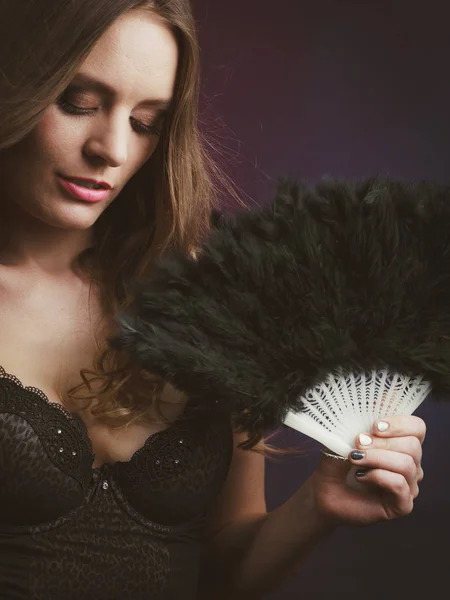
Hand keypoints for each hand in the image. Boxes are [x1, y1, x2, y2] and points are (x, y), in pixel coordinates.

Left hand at [311, 416, 425, 525]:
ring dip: (376, 458)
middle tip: (358, 444)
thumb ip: (364, 418)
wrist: (324, 490)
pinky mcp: (402, 505)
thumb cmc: (337, 461)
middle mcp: (411, 464)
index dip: (400, 424)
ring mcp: (409, 486)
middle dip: (382, 443)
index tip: (374, 426)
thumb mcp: (347, 434)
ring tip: (355, 459)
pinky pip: (400, 485)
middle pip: (413, 446)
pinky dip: (377, 476)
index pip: (418, 428)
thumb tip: (380, 400)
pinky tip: (361, 477)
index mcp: (402, 443)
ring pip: (407, 464)